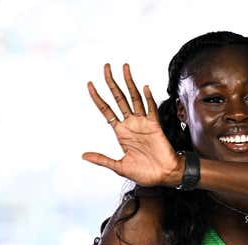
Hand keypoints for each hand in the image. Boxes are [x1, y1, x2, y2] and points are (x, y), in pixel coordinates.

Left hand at [83, 63, 180, 186]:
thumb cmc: (145, 173)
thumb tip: (83, 156)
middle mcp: (131, 124)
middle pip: (119, 98)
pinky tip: (144, 88)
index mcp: (121, 132)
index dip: (97, 98)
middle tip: (106, 66)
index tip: (89, 84)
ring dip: (129, 83)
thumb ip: (102, 160)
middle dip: (111, 82)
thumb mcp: (119, 167)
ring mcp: (143, 123)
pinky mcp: (155, 126)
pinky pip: (151, 109)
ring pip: (134, 98)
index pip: (106, 110)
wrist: (164, 176)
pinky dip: (148, 98)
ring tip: (124, 67)